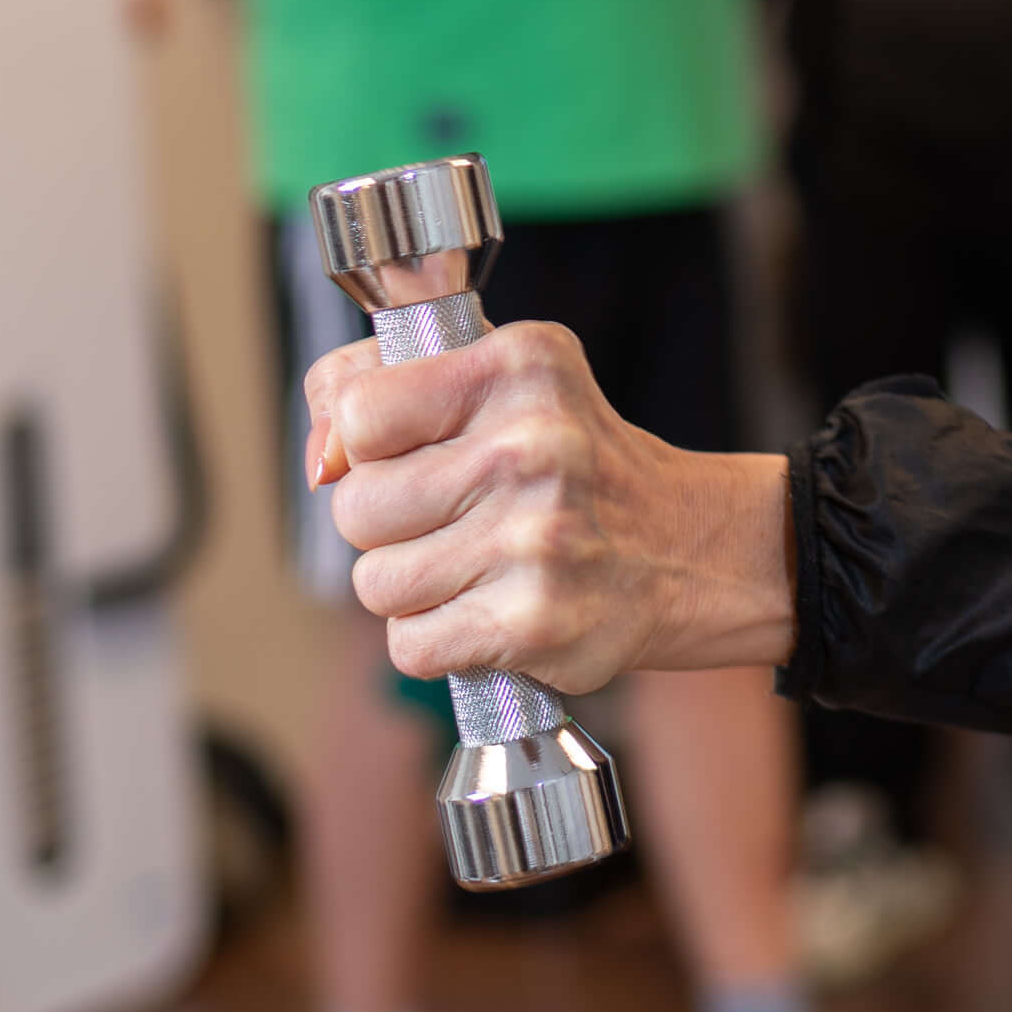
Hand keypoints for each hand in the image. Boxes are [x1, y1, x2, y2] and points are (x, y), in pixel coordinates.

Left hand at [301, 320, 792, 690]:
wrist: (692, 550)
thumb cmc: (576, 464)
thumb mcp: (503, 382)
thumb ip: (383, 387)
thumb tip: (318, 458)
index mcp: (518, 366)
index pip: (358, 413)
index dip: (368, 447)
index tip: (414, 454)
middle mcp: (531, 446)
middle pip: (356, 509)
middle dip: (388, 526)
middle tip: (454, 518)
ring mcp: (535, 539)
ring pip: (376, 584)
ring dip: (413, 588)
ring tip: (476, 567)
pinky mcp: (534, 622)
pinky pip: (411, 645)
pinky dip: (439, 641)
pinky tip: (489, 612)